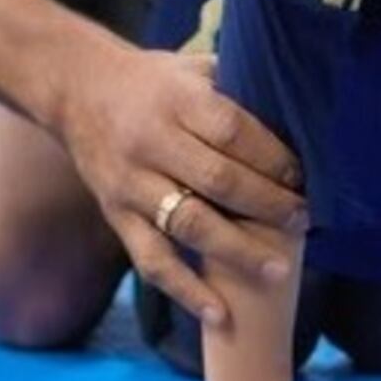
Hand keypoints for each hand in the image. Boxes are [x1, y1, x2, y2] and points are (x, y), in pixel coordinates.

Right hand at [58, 40, 306, 326]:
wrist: (76, 88)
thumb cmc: (150, 80)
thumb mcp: (189, 67)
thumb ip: (234, 85)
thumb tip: (295, 106)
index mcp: (177, 100)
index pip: (232, 132)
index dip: (272, 157)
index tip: (303, 176)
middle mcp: (152, 141)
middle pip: (218, 180)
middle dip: (267, 205)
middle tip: (303, 219)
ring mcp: (132, 182)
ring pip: (189, 224)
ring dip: (238, 250)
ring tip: (279, 268)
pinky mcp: (116, 215)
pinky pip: (152, 259)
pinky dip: (186, 290)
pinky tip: (219, 313)